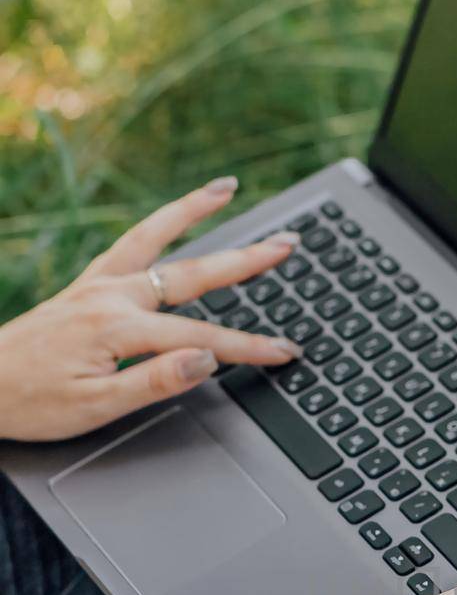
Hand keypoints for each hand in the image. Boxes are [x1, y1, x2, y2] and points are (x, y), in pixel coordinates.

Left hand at [0, 177, 303, 441]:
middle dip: (245, 260)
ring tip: (228, 188)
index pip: (202, 338)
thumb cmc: (30, 403)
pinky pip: (128, 244)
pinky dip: (157, 226)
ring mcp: (95, 285)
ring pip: (155, 239)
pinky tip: (173, 220)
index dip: (249, 347)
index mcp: (117, 328)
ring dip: (195, 211)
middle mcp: (110, 296)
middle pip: (192, 272)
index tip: (286, 351)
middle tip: (287, 245)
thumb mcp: (95, 406)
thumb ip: (154, 381)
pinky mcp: (84, 287)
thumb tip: (205, 360)